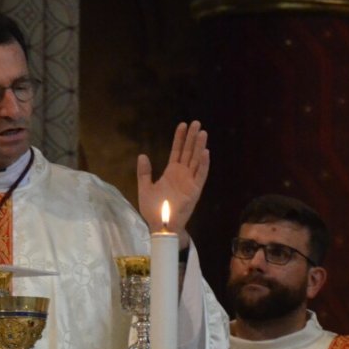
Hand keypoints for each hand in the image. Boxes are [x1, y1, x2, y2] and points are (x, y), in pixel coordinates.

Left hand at [137, 121, 208, 247]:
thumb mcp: (144, 188)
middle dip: (192, 137)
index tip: (183, 125)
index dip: (180, 138)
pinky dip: (204, 164)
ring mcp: (190, 181)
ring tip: (203, 132)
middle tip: (197, 123)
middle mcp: (182, 174)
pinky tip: (206, 152)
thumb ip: (144, 173)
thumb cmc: (154, 209)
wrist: (161, 225)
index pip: (177, 151)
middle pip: (189, 152)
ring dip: (199, 146)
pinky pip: (201, 175)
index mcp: (171, 172)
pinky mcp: (195, 190)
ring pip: (196, 160)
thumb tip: (142, 155)